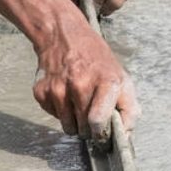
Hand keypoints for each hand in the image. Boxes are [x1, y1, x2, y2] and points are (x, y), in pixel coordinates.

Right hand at [32, 20, 140, 141]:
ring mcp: (58, 88)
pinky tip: (65, 95)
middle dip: (89, 129)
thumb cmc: (96, 59)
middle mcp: (80, 84)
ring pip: (68, 127)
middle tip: (92, 114)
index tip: (102, 134)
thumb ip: (129, 107)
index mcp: (105, 82)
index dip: (101, 133)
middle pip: (83, 128)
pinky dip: (60, 112)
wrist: (64, 36)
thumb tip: (126, 134)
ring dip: (75, 122)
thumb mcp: (121, 77)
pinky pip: (53, 117)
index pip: (98, 121)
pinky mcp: (41, 91)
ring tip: (79, 104)